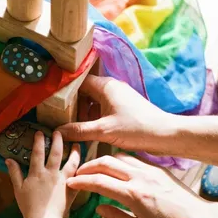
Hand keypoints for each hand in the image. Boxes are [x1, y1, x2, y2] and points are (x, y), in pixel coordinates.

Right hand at [7, 131, 80, 217]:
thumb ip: (14, 172)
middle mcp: (51, 174)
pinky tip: (84, 163)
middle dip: (57, 140)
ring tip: (77, 144)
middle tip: (59, 132)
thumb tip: (8, 159)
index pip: (37, 152)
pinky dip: (82, 168)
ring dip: (74, 151)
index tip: (40, 132)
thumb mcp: (18, 188)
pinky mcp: (72, 188)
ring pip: (72, 162)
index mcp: (37, 173)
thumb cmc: (29, 206)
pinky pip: (79, 176)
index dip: (38, 141)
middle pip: (56, 153)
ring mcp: (63, 181)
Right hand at [56, 75, 176, 153]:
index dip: (64, 91)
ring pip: (94, 101)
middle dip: (73, 105)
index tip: (52, 102)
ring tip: (72, 127)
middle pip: (85, 92)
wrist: (165, 135)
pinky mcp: (124, 108)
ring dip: (84, 113)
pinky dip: (95, 117)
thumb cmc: (136, 128)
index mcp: (105, 86)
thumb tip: (57, 132)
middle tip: (60, 118)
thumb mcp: (103, 130)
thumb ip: (78, 130)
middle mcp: (112, 87)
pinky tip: (89, 131)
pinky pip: (103, 108)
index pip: (78, 82)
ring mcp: (119, 97)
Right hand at [66, 153, 217, 217]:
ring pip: (118, 157)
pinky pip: (131, 158)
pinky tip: (114, 169)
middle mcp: (139, 177)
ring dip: (102, 161)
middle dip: (87, 167)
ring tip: (93, 170)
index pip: (99, 182)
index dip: (81, 182)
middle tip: (77, 174)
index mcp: (133, 195)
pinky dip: (117, 160)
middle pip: (105, 163)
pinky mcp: (157, 167)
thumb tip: (99, 208)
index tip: (70, 184)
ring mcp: (149, 169)